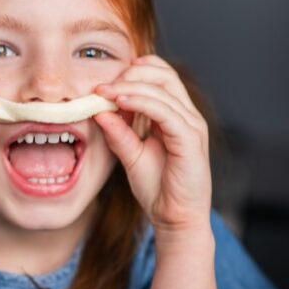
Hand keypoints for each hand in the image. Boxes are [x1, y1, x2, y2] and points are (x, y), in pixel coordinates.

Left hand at [93, 55, 211, 233]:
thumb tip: (98, 111)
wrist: (174, 217)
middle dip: (131, 73)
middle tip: (102, 84)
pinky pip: (165, 112)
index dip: (133, 72)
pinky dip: (141, 102)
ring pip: (163, 90)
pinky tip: (119, 102)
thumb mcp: (130, 155)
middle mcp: (187, 116)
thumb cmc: (157, 188)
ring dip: (130, 86)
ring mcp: (191, 126)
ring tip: (103, 91)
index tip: (104, 81)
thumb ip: (117, 133)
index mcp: (175, 116)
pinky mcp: (190, 139)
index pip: (160, 77)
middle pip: (165, 75)